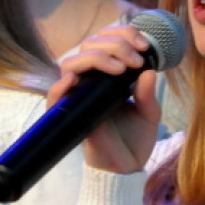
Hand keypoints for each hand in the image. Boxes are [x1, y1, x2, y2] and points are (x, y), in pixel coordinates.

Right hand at [49, 24, 160, 174]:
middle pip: (89, 46)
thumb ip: (149, 93)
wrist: (126, 168)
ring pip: (72, 63)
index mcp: (108, 76)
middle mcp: (91, 82)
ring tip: (120, 68)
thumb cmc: (135, 140)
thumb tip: (149, 71)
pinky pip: (54, 96)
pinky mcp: (70, 114)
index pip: (105, 42)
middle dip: (115, 45)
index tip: (144, 46)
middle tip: (135, 60)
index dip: (122, 35)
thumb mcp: (150, 113)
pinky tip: (75, 80)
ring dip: (96, 57)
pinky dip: (60, 85)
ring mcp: (79, 97)